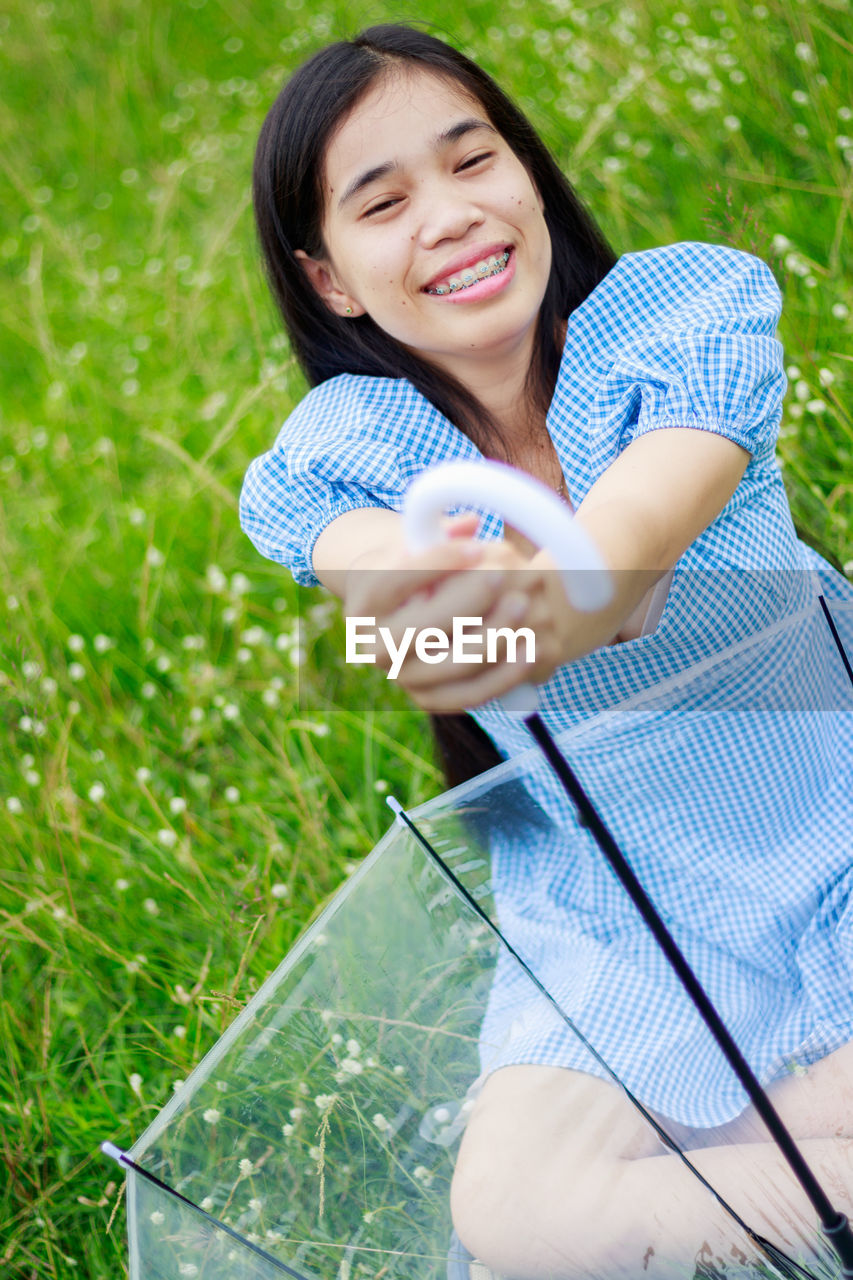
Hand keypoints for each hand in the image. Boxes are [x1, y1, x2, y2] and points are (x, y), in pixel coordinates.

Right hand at [344, 516, 582, 713]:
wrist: (401, 616)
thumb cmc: (413, 570)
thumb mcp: (414, 545)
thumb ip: (440, 534)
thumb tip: (469, 523)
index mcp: (364, 604)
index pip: (394, 581)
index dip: (436, 563)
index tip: (476, 547)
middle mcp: (373, 647)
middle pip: (420, 629)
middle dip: (465, 601)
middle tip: (502, 575)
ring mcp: (401, 678)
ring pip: (449, 665)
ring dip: (491, 638)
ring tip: (524, 605)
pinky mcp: (429, 699)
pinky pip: (469, 695)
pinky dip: (502, 677)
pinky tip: (529, 652)